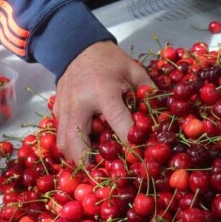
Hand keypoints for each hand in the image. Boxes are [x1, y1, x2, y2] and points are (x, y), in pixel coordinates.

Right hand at [54, 41, 153, 163]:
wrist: (76, 46)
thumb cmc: (109, 60)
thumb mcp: (132, 69)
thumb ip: (147, 91)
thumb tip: (163, 114)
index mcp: (103, 91)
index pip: (117, 122)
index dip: (129, 142)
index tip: (139, 158)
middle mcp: (80, 103)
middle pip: (78, 141)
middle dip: (90, 162)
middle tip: (104, 175)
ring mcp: (64, 108)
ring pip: (63, 143)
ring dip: (76, 159)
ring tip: (92, 169)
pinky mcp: (57, 110)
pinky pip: (59, 135)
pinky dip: (69, 147)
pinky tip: (83, 153)